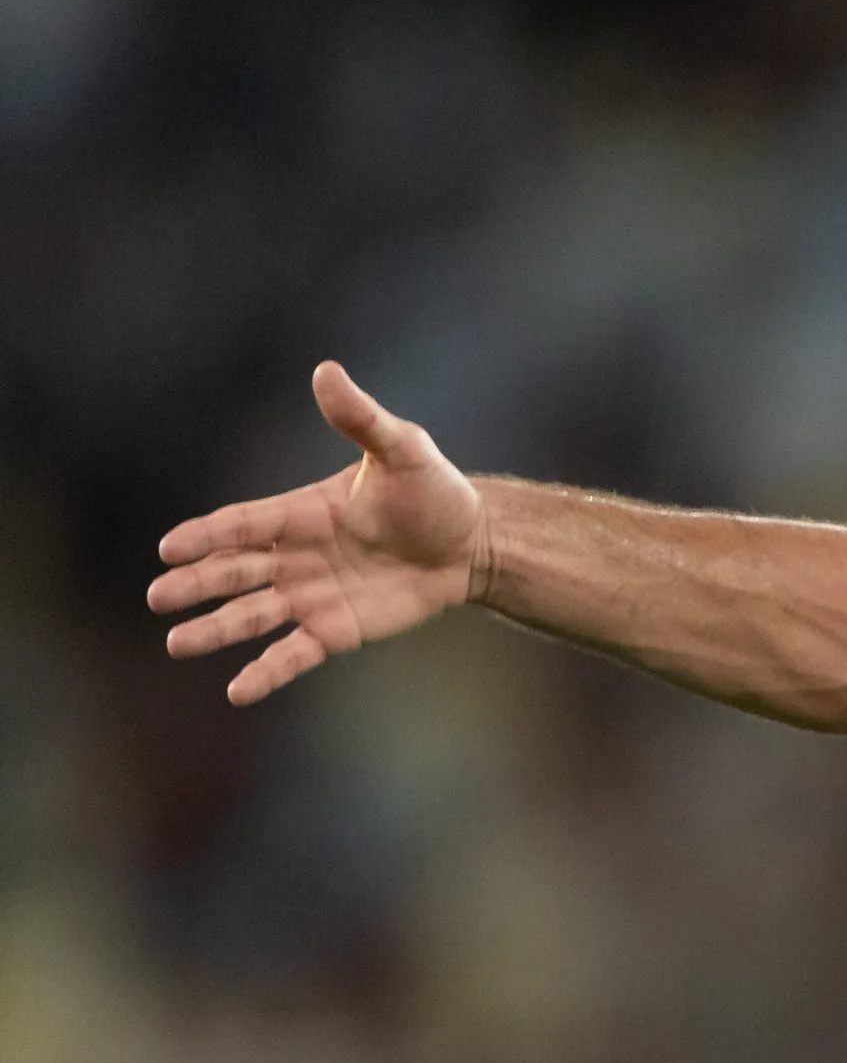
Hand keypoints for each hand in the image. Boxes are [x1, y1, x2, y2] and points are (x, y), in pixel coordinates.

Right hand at [149, 362, 486, 704]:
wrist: (472, 543)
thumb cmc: (434, 491)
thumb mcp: (401, 450)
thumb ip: (360, 419)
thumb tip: (326, 370)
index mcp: (300, 513)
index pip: (242, 525)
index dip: (207, 536)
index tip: (169, 547)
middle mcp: (296, 556)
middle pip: (235, 572)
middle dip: (196, 585)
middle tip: (159, 598)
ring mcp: (312, 595)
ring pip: (252, 616)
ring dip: (215, 630)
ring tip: (176, 645)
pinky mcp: (336, 630)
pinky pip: (293, 654)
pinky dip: (265, 673)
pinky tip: (237, 692)